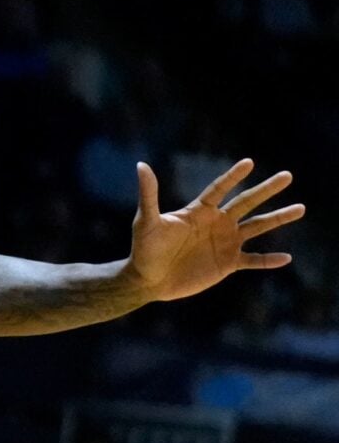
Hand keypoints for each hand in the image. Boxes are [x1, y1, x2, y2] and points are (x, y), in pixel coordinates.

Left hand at [125, 159, 303, 302]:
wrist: (147, 280)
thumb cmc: (144, 249)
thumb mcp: (147, 221)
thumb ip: (149, 194)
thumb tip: (141, 165)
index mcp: (199, 211)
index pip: (220, 189)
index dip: (233, 176)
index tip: (249, 162)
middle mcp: (216, 223)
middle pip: (246, 202)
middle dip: (266, 189)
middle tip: (287, 175)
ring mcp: (224, 242)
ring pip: (257, 227)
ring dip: (278, 218)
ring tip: (300, 208)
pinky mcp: (228, 263)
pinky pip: (253, 260)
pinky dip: (269, 260)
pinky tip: (286, 258)